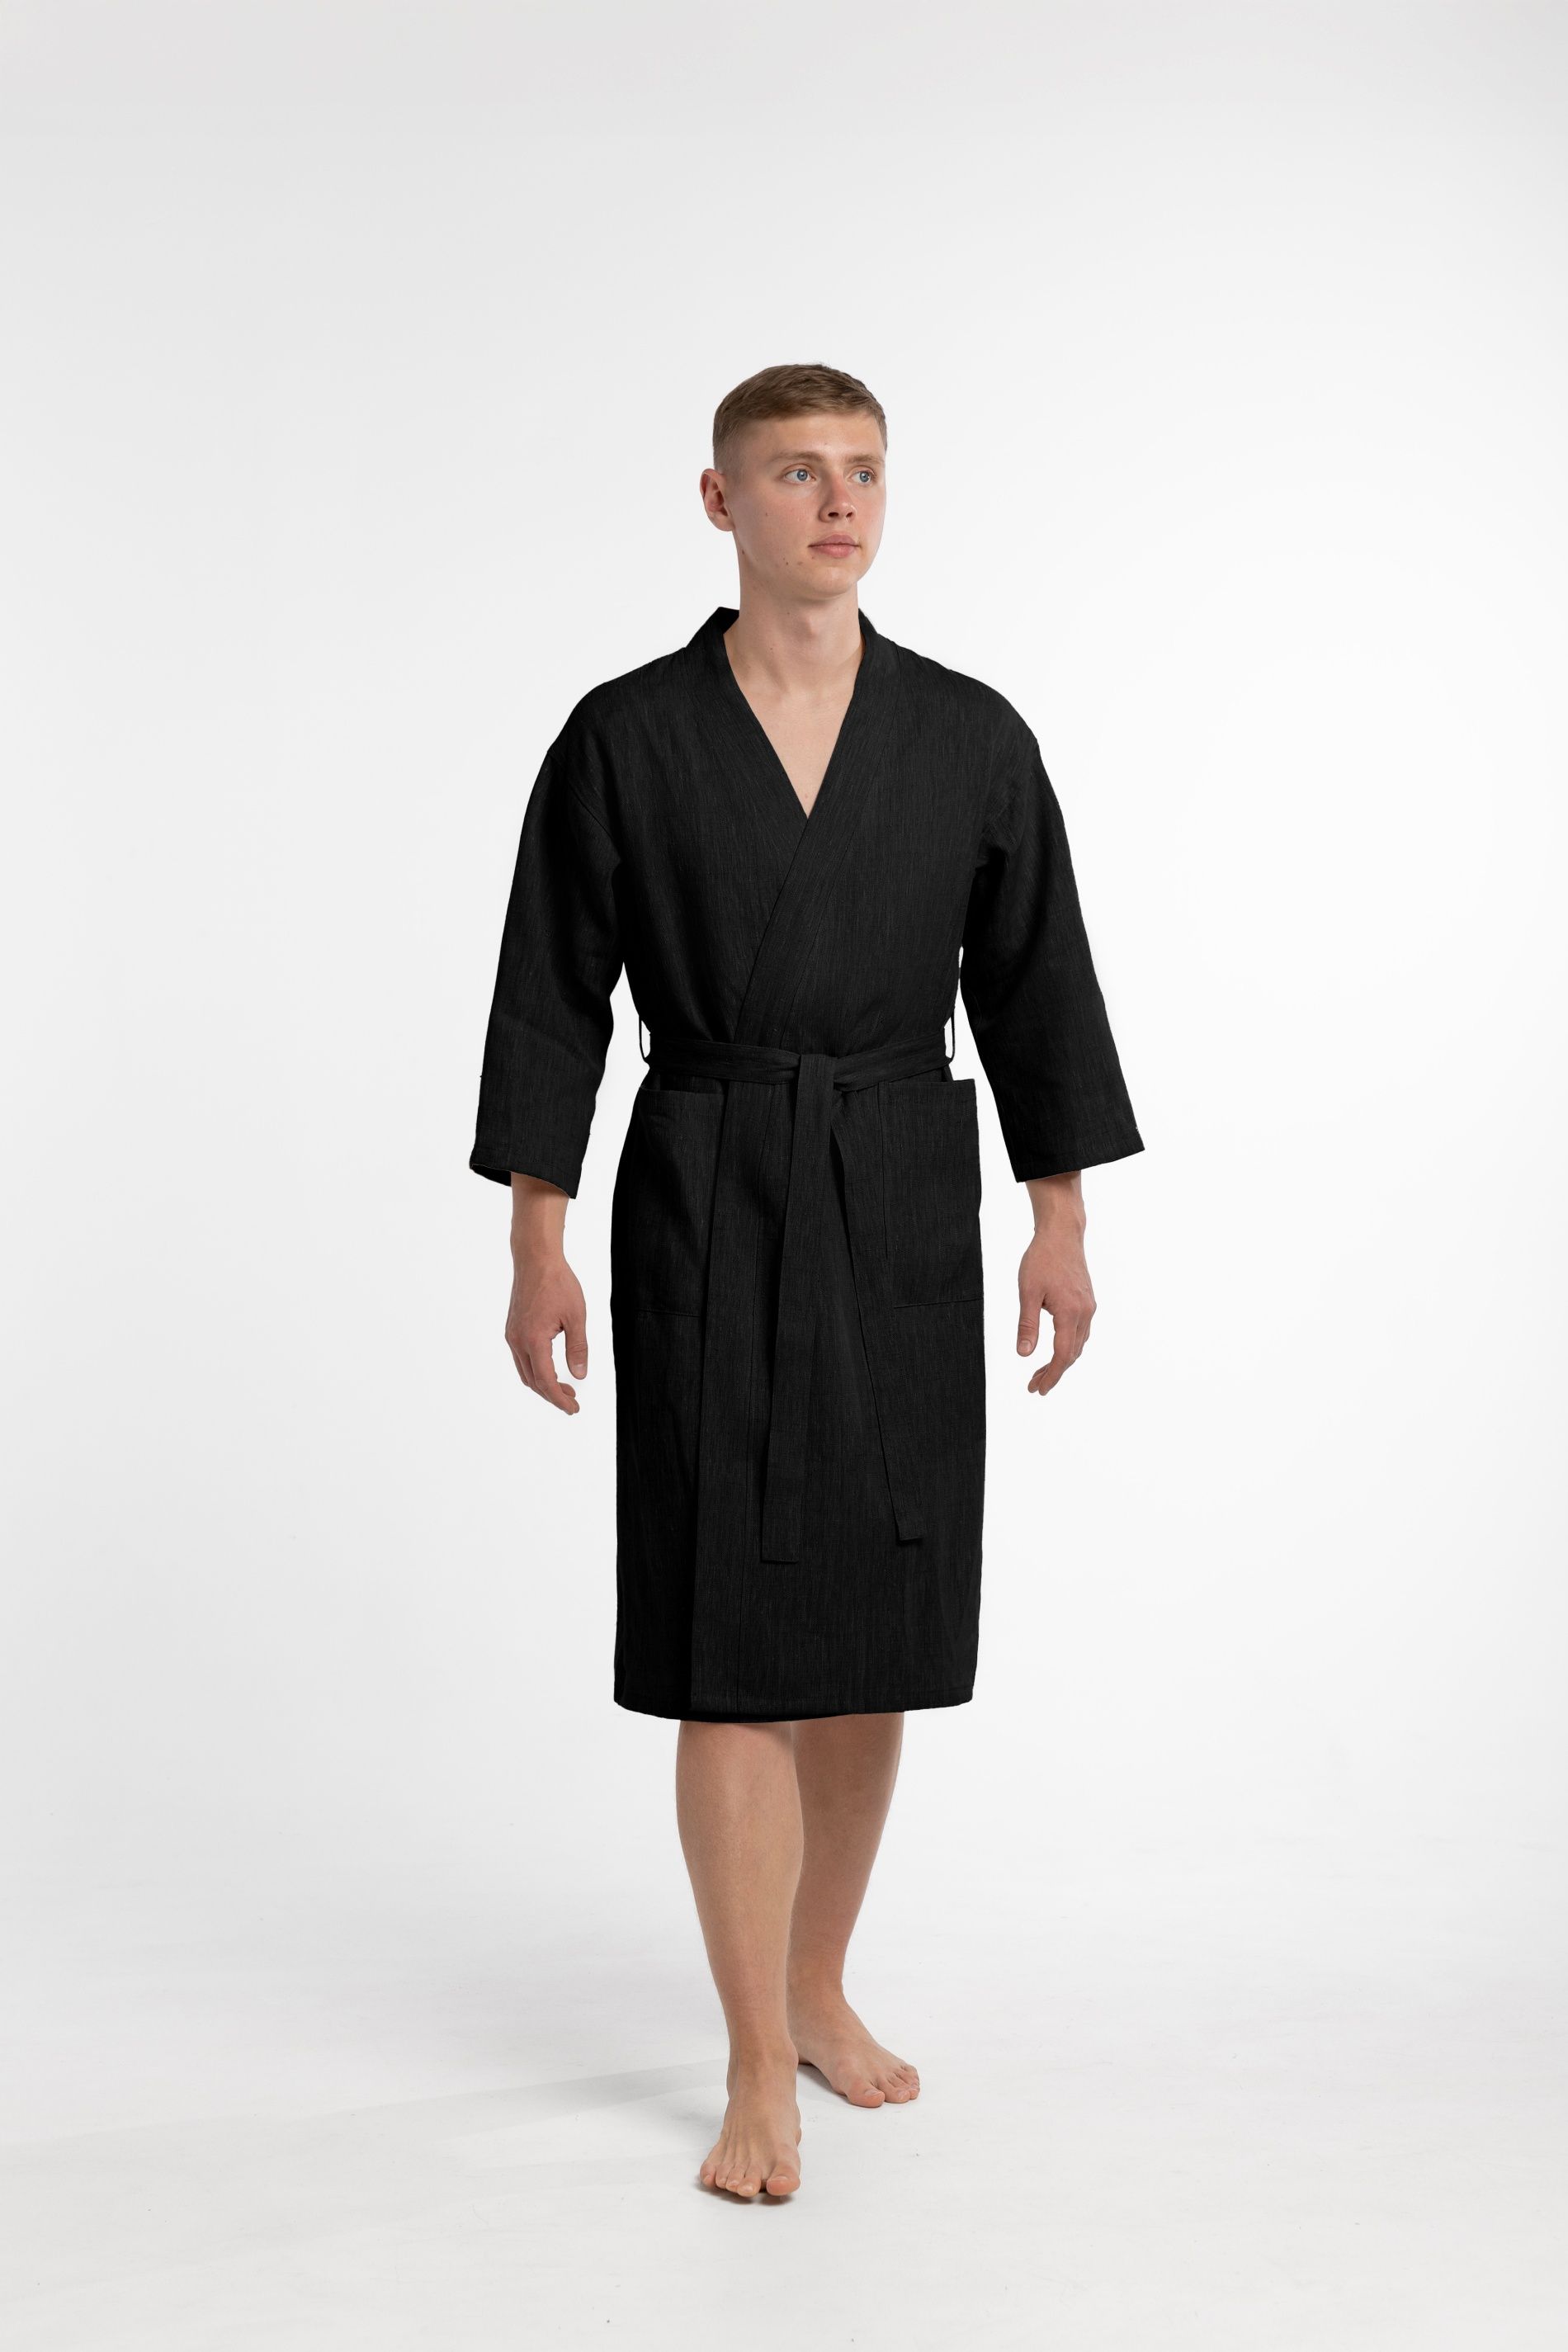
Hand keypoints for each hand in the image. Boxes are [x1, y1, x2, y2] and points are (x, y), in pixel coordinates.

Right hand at [506, 1247, 589, 1412]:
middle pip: (533, 1381)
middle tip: (573, 1401)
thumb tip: (580, 1375)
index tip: (573, 1409)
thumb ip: (578, 1348)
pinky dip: (536, 1370)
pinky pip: (521, 1359)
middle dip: (552, 1395)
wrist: (536, 1259)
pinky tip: (551, 1368)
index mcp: (534, 1339)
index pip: (546, 1381)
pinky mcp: (512, 1329)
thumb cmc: (558, 1283)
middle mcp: (517, 1340)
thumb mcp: (576, 1316)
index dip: (559, 1399)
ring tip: (565, 1387)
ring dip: (543, 1384)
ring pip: (525, 1372)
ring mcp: (512, 1335)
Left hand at [1017, 1173, 1094, 1395]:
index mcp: (1070, 1313)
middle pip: (1072, 1354)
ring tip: (1042, 1371)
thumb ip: (1027, 1325)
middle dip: (1054, 1372)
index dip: (1051, 1376)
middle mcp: (1085, 1313)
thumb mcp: (1027, 1292)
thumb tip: (1024, 1354)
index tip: (1038, 1389)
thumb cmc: (1042, 1259)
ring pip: (1078, 1343)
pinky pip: (1080, 1331)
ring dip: (1062, 1360)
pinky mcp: (1087, 1300)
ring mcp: (1088, 1306)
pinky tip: (1055, 1346)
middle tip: (1034, 1385)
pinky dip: (1068, 1345)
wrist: (1062, 1233)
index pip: (1062, 1355)